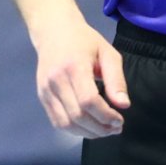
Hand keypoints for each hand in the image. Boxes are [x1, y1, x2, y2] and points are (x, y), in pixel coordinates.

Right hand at [32, 16, 129, 137]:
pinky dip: (74, 130)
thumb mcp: (107, 53)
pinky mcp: (42, 96)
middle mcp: (56, 80)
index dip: (105, 116)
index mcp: (75, 67)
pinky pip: (57, 121)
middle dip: (99, 128)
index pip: (88, 101)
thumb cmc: (85, 41)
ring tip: (104, 130)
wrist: (54, 31)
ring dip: (87, 133)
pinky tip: (88, 127)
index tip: (120, 120)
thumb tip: (124, 105)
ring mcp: (46, 90)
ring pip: (66, 123)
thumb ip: (116, 79)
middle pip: (77, 116)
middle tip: (115, 128)